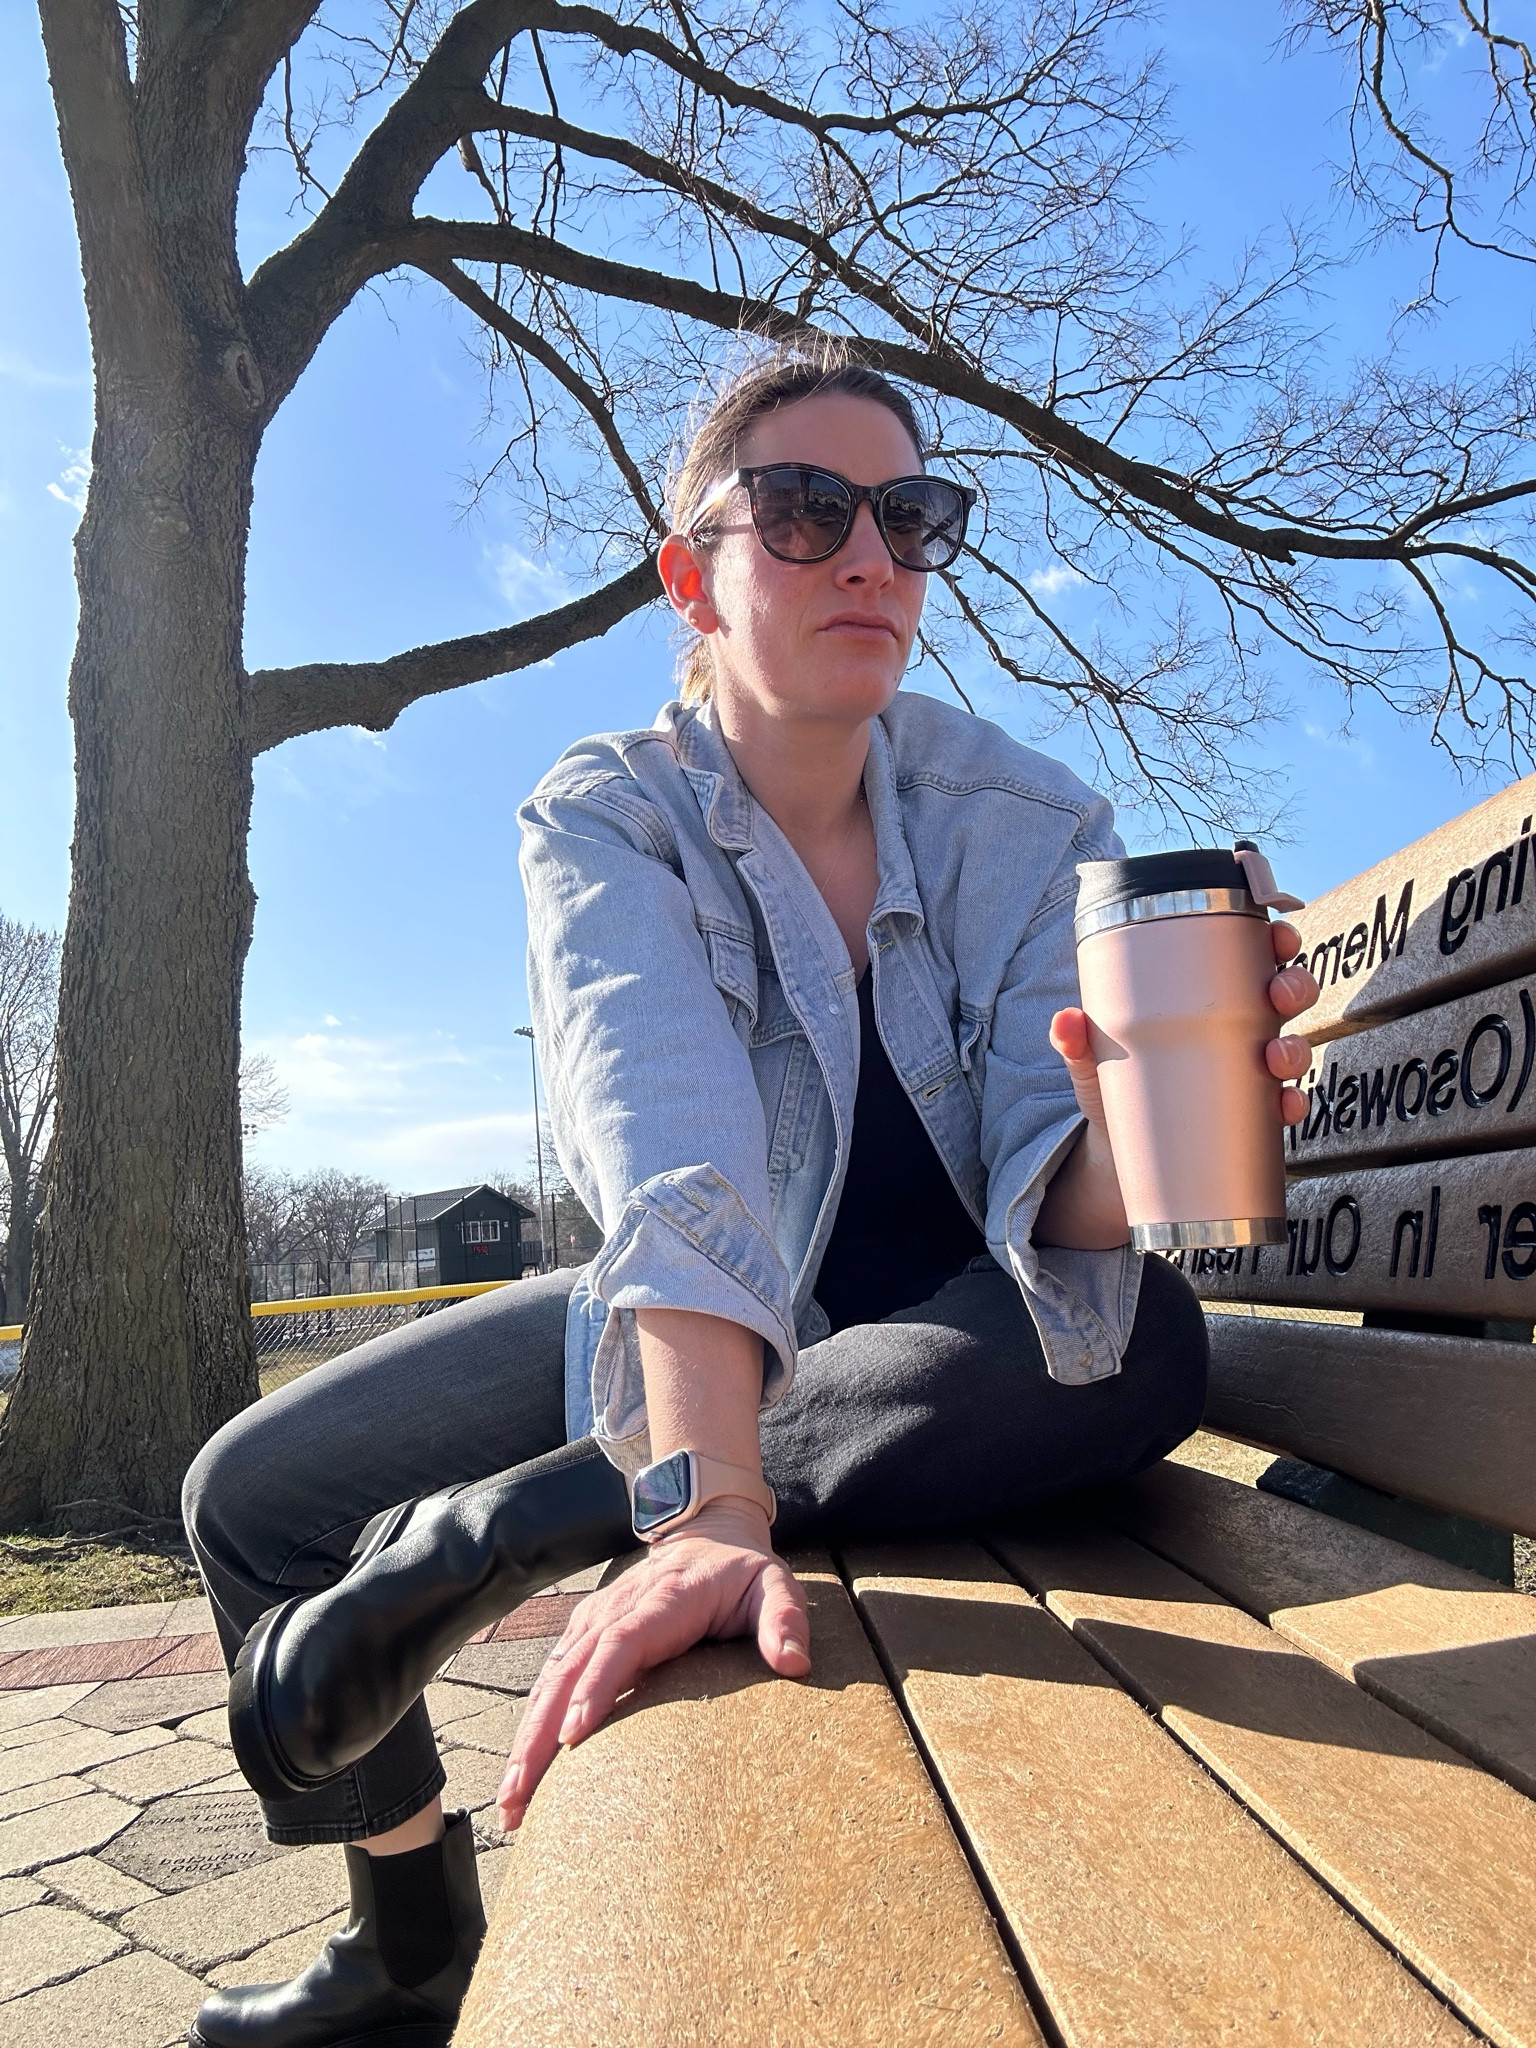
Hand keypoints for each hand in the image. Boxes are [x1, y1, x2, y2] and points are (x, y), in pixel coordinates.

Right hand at [496, 1500, 810, 1831]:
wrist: (706, 1534)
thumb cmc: (741, 1572)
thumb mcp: (776, 1585)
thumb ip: (786, 1619)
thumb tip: (793, 1662)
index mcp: (663, 1602)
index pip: (621, 1644)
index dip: (595, 1687)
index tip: (573, 1736)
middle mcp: (616, 1611)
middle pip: (569, 1672)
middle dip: (540, 1735)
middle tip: (520, 1796)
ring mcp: (593, 1623)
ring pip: (550, 1682)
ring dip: (525, 1741)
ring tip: (511, 1803)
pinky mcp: (582, 1636)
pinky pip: (550, 1682)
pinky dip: (529, 1726)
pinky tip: (520, 1774)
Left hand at [1049, 918, 1319, 1128]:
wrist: (1120, 1148)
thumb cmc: (1113, 1083)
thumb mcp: (1092, 1057)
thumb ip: (1077, 1040)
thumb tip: (1065, 1021)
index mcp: (1206, 998)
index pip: (1250, 956)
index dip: (1274, 939)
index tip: (1277, 933)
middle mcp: (1236, 1029)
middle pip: (1285, 995)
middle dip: (1294, 986)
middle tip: (1278, 994)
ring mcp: (1247, 1071)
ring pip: (1292, 1047)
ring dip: (1295, 1048)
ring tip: (1275, 1056)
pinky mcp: (1250, 1113)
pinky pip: (1284, 1105)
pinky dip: (1292, 1104)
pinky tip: (1283, 1105)